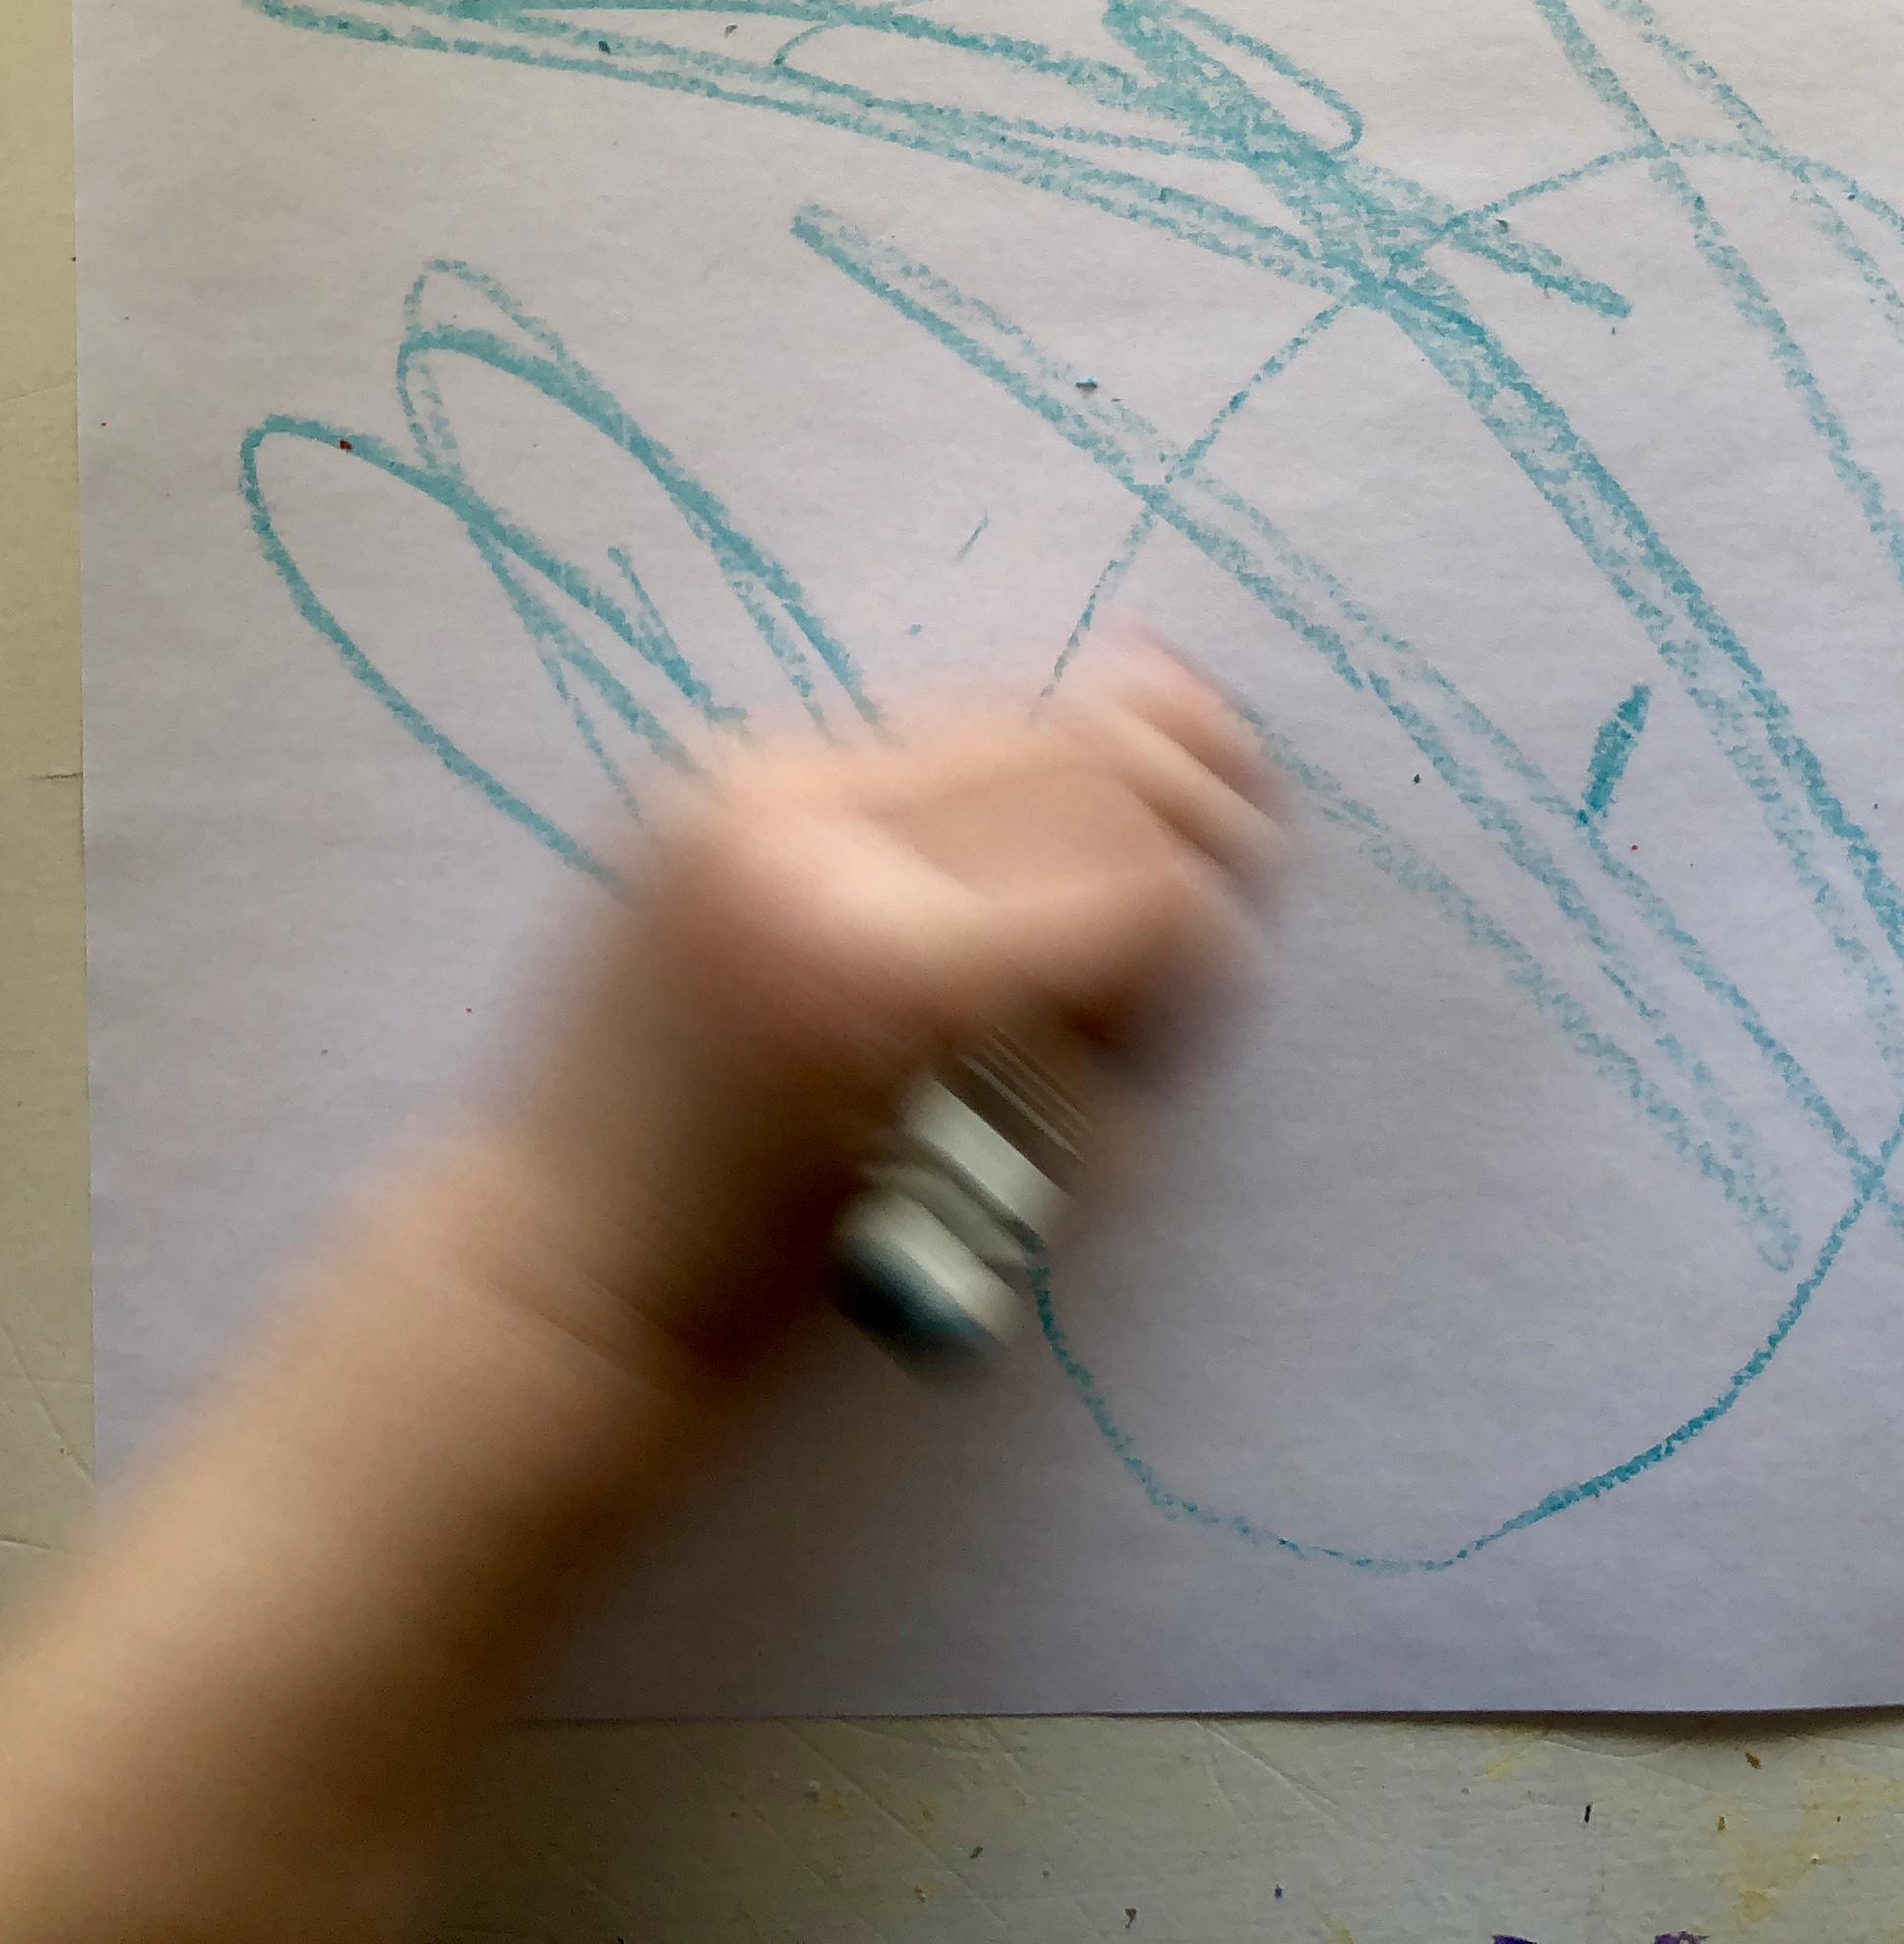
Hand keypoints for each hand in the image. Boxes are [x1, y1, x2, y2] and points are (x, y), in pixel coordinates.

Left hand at [498, 639, 1282, 1365]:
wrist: (561, 1272)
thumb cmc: (787, 1287)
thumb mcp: (991, 1172)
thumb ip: (1098, 1016)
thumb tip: (1208, 893)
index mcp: (887, 974)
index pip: (1138, 888)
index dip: (1217, 923)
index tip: (1231, 971)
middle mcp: (807, 842)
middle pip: (1083, 763)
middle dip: (1188, 811)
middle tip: (1239, 862)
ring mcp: (742, 789)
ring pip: (1004, 719)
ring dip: (1098, 773)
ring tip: (1156, 821)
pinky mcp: (703, 773)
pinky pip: (907, 742)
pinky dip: (991, 780)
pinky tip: (1028, 826)